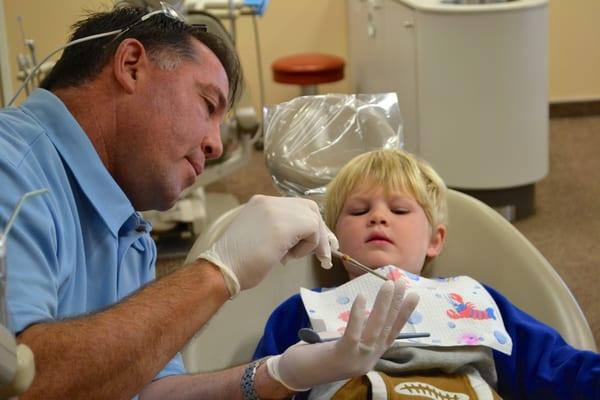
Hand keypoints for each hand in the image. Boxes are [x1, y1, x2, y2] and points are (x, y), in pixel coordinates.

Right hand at [195, 195, 337, 296]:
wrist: (223, 270)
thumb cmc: (238, 262)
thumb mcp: (260, 237)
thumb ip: (279, 230)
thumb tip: (301, 238)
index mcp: (261, 203)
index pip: (296, 207)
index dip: (310, 225)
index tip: (320, 244)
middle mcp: (270, 201)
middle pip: (309, 208)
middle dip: (320, 231)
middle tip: (323, 254)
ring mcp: (276, 210)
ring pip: (313, 218)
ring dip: (312, 241)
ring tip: (293, 258)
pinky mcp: (284, 224)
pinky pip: (312, 230)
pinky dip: (308, 246)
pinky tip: (288, 258)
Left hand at [266, 281, 418, 390]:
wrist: (297, 374)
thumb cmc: (319, 355)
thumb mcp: (345, 344)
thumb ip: (359, 332)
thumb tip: (370, 311)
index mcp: (371, 356)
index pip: (392, 333)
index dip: (404, 314)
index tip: (413, 296)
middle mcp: (369, 360)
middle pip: (386, 329)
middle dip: (397, 305)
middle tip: (403, 283)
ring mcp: (357, 360)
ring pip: (375, 330)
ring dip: (384, 306)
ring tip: (389, 285)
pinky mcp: (342, 356)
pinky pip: (354, 333)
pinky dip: (359, 315)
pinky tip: (362, 297)